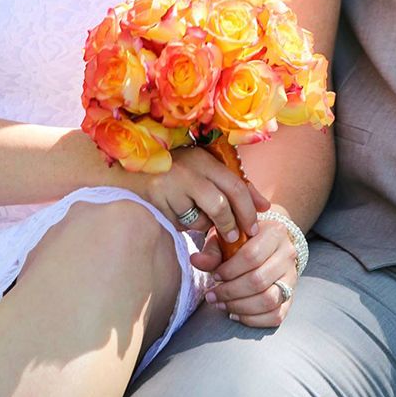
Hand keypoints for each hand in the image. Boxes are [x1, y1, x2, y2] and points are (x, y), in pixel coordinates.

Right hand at [137, 146, 268, 245]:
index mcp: (203, 158)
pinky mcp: (157, 201)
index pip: (236, 184)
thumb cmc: (174, 173)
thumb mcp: (203, 171)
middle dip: (233, 223)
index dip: (248, 208)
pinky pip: (181, 224)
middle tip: (236, 238)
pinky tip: (176, 214)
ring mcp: (171, 184)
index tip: (254, 226)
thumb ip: (233, 186)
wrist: (131, 172)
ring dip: (205, 225)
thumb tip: (265, 206)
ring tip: (198, 219)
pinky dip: (184, 225)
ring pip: (201, 217)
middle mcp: (189, 168)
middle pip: (222, 202)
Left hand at [192, 216, 297, 327]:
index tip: (214, 275)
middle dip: (230, 292)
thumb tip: (195, 260)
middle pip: (258, 280)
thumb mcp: (227, 237)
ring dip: (240, 307)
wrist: (269, 242)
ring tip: (221, 305)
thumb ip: (212, 250)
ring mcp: (292, 277)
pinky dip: (253, 319)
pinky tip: (235, 314)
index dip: (229, 270)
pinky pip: (276, 315)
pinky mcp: (291, 296)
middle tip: (212, 295)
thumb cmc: (244, 239)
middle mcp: (288, 254)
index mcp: (275, 232)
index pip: (251, 256)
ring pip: (269, 300)